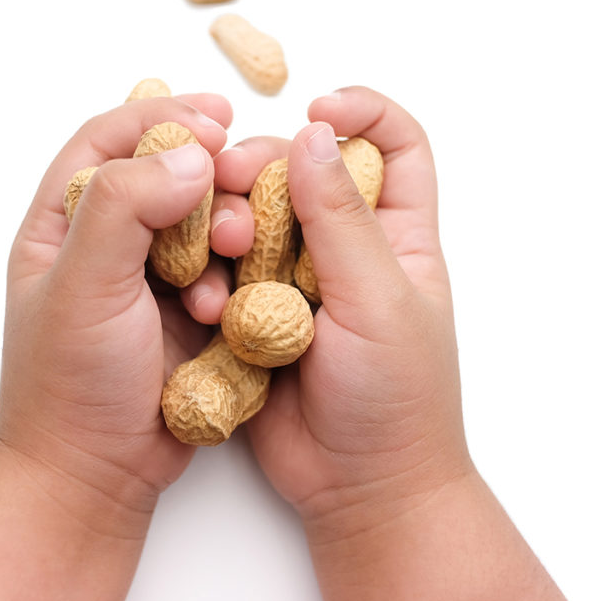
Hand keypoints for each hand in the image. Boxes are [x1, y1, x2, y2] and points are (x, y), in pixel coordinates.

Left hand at [0, 93, 241, 518]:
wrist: (93, 474)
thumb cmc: (69, 383)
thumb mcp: (84, 285)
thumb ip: (125, 209)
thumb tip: (190, 156)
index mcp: (61, 223)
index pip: (108, 141)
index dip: (159, 118)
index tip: (214, 119)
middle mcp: (104, 243)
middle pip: (162, 175)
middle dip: (205, 175)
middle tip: (238, 181)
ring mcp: (147, 279)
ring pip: (200, 224)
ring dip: (225, 227)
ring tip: (235, 247)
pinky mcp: (185, 314)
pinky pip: (221, 273)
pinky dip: (232, 277)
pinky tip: (226, 303)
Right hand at [216, 86, 571, 600]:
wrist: (361, 492)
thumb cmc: (397, 402)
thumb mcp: (378, 300)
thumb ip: (341, 219)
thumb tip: (313, 134)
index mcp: (396, 236)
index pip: (393, 145)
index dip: (360, 112)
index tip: (316, 108)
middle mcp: (345, 250)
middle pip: (303, 173)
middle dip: (264, 164)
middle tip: (230, 175)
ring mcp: (297, 284)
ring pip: (255, 221)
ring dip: (229, 223)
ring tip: (218, 251)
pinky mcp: (256, 318)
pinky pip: (226, 275)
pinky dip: (210, 275)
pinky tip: (203, 295)